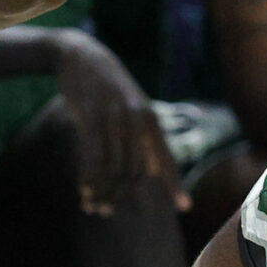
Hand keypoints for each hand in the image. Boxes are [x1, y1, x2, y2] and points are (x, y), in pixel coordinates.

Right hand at [51, 30, 183, 215]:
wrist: (81, 55)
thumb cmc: (108, 88)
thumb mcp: (131, 107)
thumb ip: (143, 137)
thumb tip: (153, 171)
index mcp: (150, 119)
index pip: (167, 158)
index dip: (175, 183)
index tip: (185, 207)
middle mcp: (136, 119)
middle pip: (135, 170)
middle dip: (121, 195)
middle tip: (107, 210)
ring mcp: (113, 118)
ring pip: (113, 168)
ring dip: (103, 193)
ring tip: (94, 207)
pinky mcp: (90, 117)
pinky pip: (93, 158)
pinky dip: (89, 180)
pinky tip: (84, 194)